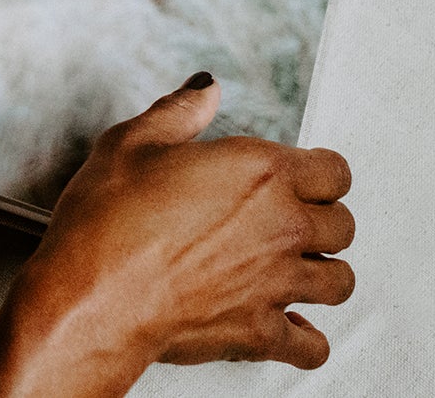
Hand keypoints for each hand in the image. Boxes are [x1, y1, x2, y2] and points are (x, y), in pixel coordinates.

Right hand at [0, 73, 354, 396]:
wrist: (91, 296)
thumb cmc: (106, 221)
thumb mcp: (129, 144)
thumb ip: (179, 112)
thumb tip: (206, 88)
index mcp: (261, 172)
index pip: (333, 170)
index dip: (317, 173)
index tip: (297, 179)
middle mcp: (283, 226)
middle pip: (343, 225)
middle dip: (321, 222)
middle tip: (290, 223)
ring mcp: (277, 283)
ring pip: (339, 283)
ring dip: (321, 275)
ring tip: (295, 271)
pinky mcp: (260, 332)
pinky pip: (311, 346)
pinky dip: (305, 340)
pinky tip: (290, 328)